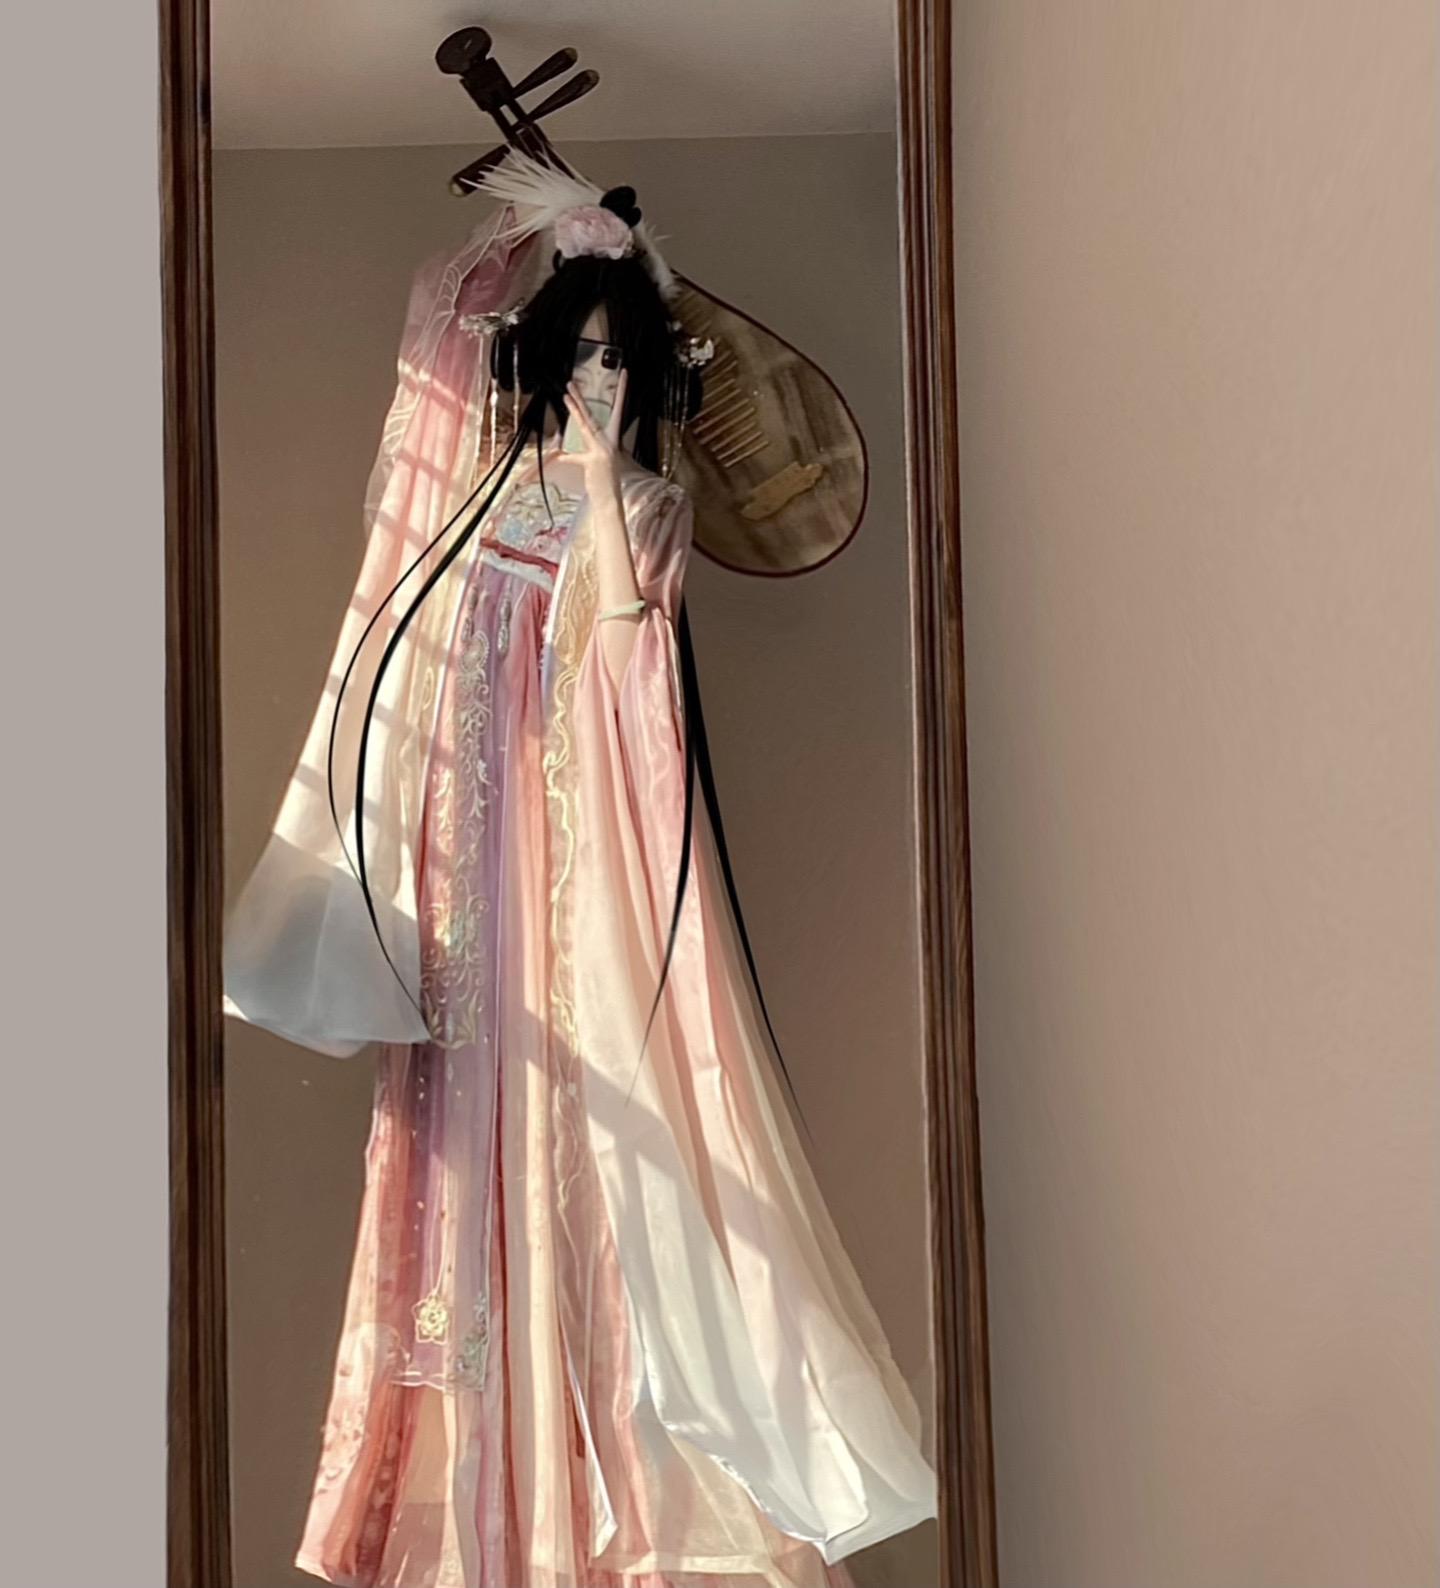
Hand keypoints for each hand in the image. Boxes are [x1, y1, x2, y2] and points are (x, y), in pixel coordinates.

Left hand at [562, 369, 627, 499]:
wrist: (610, 498)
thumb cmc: (604, 480)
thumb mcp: (597, 461)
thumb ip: (585, 450)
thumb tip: (572, 446)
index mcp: (612, 439)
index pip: (618, 410)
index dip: (622, 391)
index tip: (624, 374)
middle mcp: (608, 441)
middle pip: (592, 415)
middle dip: (580, 398)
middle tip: (571, 383)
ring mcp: (601, 450)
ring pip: (585, 425)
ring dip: (575, 410)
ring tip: (566, 395)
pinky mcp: (593, 461)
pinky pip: (576, 457)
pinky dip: (566, 458)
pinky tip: (559, 455)